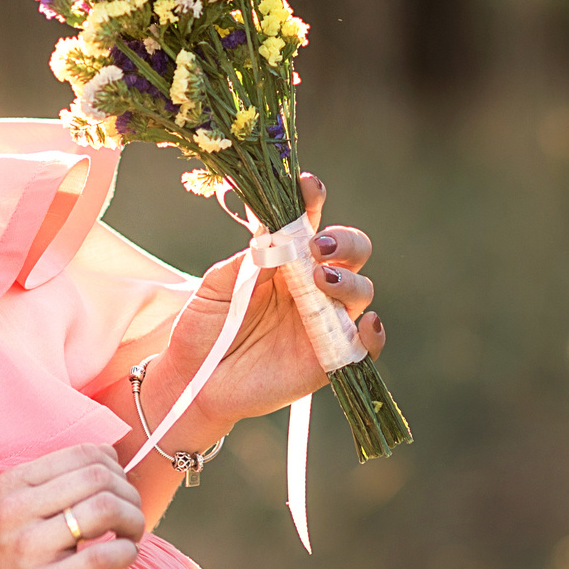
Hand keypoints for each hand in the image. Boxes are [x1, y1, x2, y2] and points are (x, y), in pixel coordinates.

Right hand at [0, 444, 144, 568]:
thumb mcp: (7, 515)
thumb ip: (51, 488)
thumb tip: (110, 459)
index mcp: (10, 486)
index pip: (83, 454)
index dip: (115, 470)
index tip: (119, 492)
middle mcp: (15, 510)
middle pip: (99, 477)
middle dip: (129, 495)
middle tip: (131, 518)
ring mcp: (28, 548)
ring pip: (105, 509)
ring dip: (133, 521)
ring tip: (130, 537)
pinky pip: (103, 557)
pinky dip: (127, 553)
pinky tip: (124, 558)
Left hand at [153, 172, 383, 432]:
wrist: (194, 381)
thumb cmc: (203, 328)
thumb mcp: (214, 287)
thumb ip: (244, 262)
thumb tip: (272, 238)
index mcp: (285, 261)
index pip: (310, 223)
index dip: (314, 201)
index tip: (308, 186)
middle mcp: (311, 286)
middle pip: (350, 252)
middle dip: (343, 240)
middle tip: (315, 246)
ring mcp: (323, 322)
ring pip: (360, 291)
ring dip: (348, 280)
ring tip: (319, 279)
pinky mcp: (328, 359)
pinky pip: (365, 345)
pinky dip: (374, 333)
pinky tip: (366, 324)